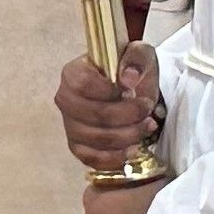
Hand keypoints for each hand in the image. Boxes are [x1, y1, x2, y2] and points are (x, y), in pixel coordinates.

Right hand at [55, 43, 161, 171]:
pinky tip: (133, 148)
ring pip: (95, 139)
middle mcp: (66, 99)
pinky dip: (115, 157)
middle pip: (92, 114)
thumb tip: (128, 78)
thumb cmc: (130, 71)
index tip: (131, 91)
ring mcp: (70, 125)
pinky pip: (92, 158)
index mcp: (73, 73)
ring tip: (147, 126)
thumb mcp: (140, 55)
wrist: (131, 91)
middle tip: (148, 110)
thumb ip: (136, 59)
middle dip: (126, 116)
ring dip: (127, 136)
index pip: (82, 84)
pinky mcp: (78, 147)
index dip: (108, 91)